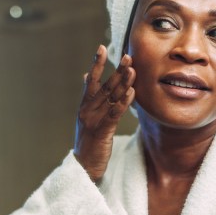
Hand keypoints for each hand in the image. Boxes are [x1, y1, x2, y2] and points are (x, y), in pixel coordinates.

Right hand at [73, 45, 135, 181]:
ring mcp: (93, 121)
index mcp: (84, 105)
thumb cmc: (88, 141)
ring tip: (132, 70)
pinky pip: (114, 114)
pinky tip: (131, 93)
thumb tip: (85, 76)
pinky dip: (123, 102)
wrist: (83, 167)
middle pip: (104, 86)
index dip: (97, 64)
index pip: (91, 80)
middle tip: (128, 56)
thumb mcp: (86, 117)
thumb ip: (88, 97)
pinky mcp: (101, 132)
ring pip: (110, 98)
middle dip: (117, 70)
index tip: (101, 48)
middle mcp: (87, 110)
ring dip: (122, 83)